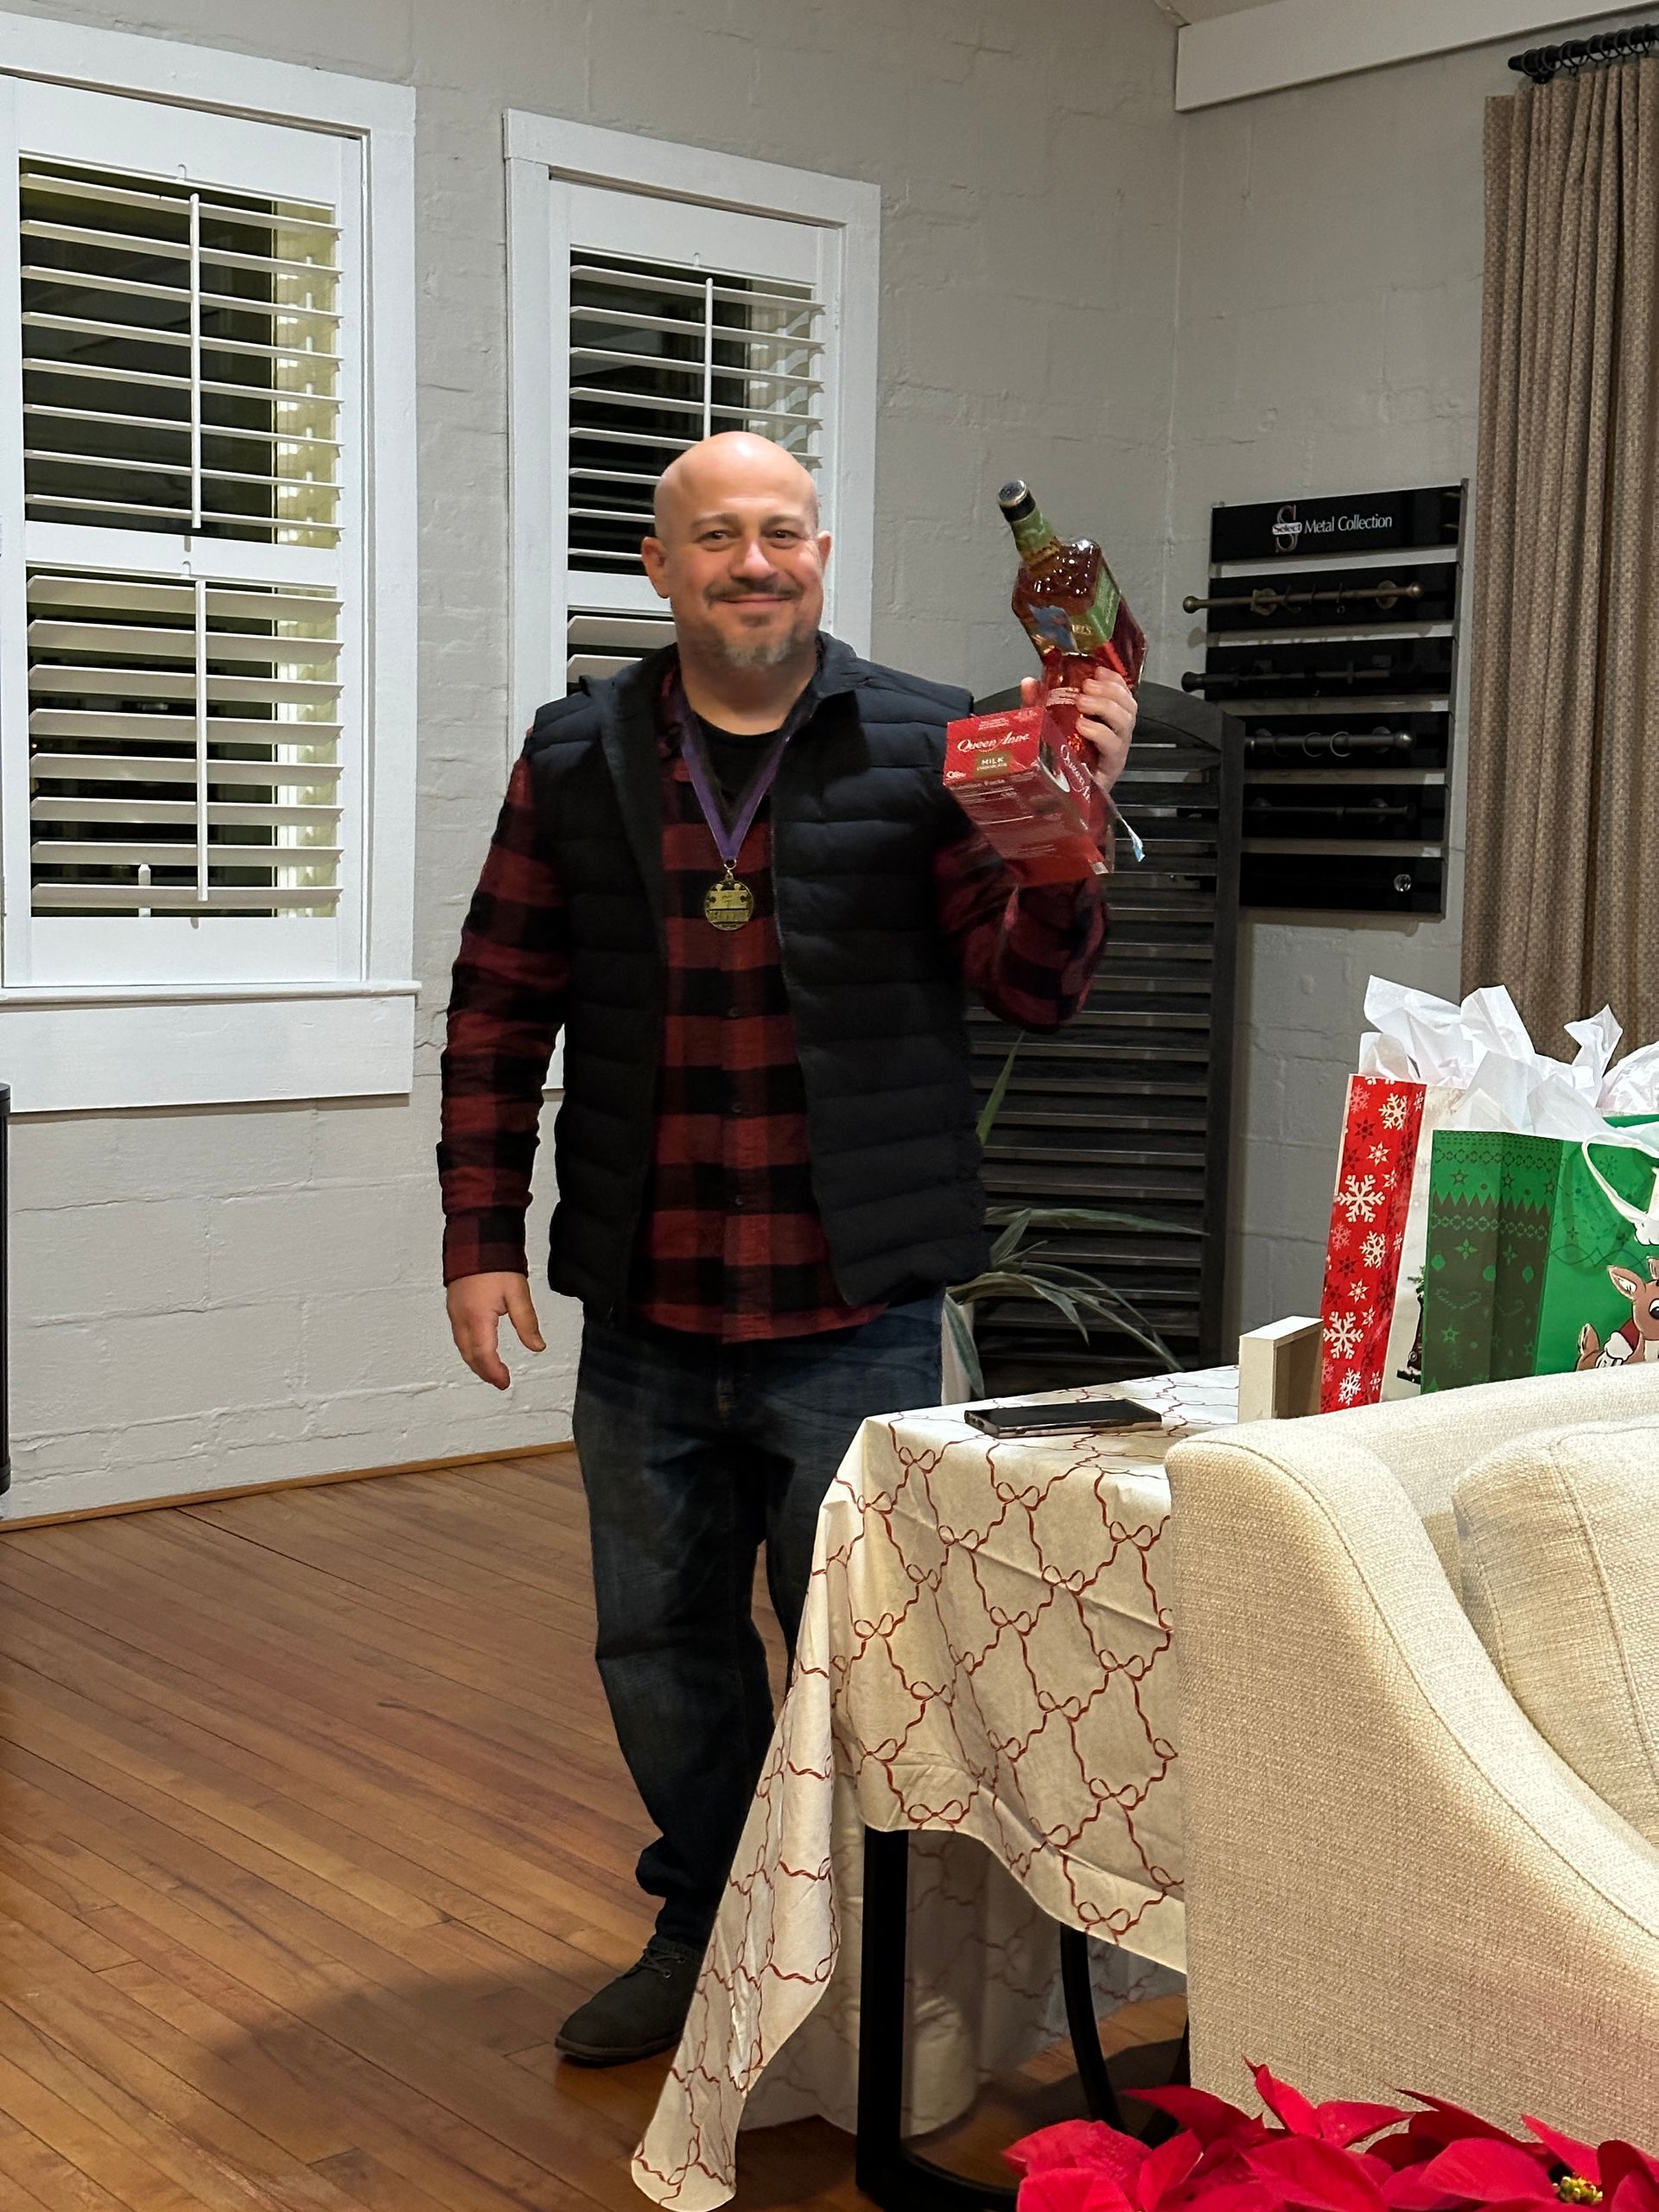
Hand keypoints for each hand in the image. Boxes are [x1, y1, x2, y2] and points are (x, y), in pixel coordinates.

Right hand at [447, 1271, 544, 1390]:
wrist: (476, 1237)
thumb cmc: (495, 1261)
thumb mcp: (518, 1293)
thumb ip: (527, 1322)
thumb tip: (537, 1346)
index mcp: (477, 1317)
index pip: (484, 1355)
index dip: (494, 1372)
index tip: (505, 1381)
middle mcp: (461, 1317)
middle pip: (470, 1354)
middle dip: (484, 1371)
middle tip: (499, 1380)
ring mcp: (454, 1311)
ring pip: (462, 1346)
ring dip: (475, 1361)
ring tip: (491, 1369)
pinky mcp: (453, 1305)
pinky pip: (458, 1334)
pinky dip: (469, 1347)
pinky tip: (478, 1347)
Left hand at [1021, 668, 1136, 799]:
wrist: (1058, 799)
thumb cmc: (1057, 761)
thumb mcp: (1045, 726)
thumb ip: (1038, 704)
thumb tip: (1029, 682)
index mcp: (1106, 720)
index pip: (1121, 693)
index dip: (1113, 678)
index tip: (1097, 669)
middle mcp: (1116, 734)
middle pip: (1128, 704)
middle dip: (1109, 689)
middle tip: (1086, 685)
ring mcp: (1116, 750)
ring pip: (1126, 721)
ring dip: (1105, 706)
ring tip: (1083, 703)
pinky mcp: (1111, 767)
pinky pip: (1114, 745)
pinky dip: (1099, 731)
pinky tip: (1083, 726)